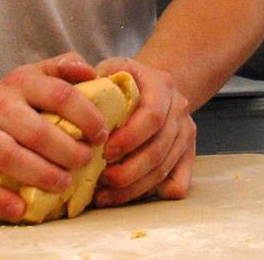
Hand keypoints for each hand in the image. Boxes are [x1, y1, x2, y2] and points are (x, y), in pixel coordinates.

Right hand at [0, 52, 109, 221]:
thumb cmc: (18, 102)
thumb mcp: (38, 75)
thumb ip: (65, 67)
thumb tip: (90, 72)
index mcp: (21, 82)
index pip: (60, 95)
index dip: (87, 116)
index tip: (102, 135)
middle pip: (37, 132)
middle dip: (68, 151)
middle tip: (87, 162)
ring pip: (9, 157)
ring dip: (41, 175)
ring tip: (64, 184)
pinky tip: (20, 209)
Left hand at [93, 57, 195, 206]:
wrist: (151, 87)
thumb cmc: (122, 82)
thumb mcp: (108, 69)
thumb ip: (90, 75)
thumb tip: (76, 85)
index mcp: (161, 85)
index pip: (153, 115)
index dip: (130, 138)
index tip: (105, 152)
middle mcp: (179, 109)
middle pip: (158, 149)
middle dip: (128, 171)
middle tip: (101, 179)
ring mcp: (185, 133)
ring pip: (164, 169)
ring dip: (133, 187)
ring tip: (104, 194)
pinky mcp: (188, 154)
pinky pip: (178, 184)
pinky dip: (153, 194)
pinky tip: (126, 195)